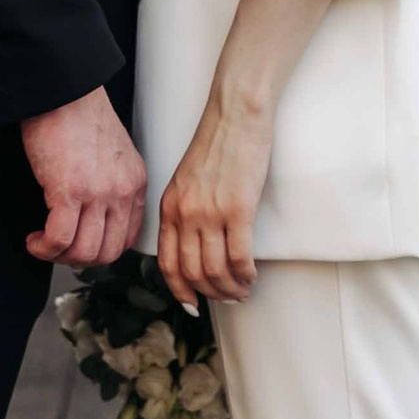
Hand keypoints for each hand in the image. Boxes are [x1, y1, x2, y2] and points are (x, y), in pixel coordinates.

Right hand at [20, 85, 146, 268]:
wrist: (62, 90)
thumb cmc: (78, 116)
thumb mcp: (111, 154)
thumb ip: (110, 185)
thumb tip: (92, 218)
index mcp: (134, 182)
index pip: (127, 238)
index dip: (100, 250)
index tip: (80, 246)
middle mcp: (121, 191)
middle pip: (107, 253)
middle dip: (78, 259)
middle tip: (58, 249)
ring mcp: (97, 193)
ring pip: (84, 252)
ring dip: (58, 256)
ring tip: (42, 244)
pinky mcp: (68, 191)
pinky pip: (59, 239)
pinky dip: (43, 247)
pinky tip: (34, 239)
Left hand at [157, 89, 272, 308]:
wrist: (235, 115)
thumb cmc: (217, 143)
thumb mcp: (186, 180)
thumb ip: (185, 210)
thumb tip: (196, 243)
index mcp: (170, 207)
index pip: (167, 263)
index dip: (180, 290)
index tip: (192, 303)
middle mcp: (185, 214)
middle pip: (192, 273)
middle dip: (211, 294)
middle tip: (228, 299)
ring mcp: (210, 213)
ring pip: (216, 270)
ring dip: (231, 289)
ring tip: (243, 291)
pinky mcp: (238, 209)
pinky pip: (239, 257)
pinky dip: (246, 275)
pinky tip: (252, 276)